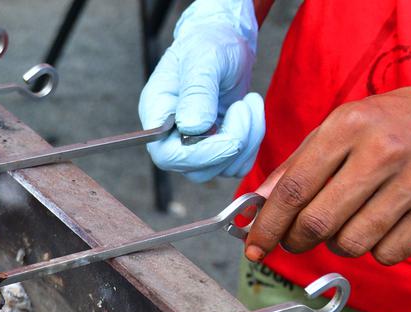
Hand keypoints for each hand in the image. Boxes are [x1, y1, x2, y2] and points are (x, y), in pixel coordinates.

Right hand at [138, 0, 263, 181]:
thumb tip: (192, 128)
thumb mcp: (203, 59)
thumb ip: (197, 92)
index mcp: (157, 115)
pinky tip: (251, 114)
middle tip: (244, 105)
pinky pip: (237, 165)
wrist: (224, 43)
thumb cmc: (208, 44)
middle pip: (196, 169)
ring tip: (249, 102)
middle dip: (232, 142)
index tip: (227, 131)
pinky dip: (253, 143)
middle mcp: (171, 137)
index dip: (200, 154)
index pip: (167, 156)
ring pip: (220, 169)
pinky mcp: (217, 148)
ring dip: (247, 139)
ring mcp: (194, 146)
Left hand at [246, 59, 410, 265]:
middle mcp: (383, 151)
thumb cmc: (388, 124)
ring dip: (339, 244)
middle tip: (296, 240)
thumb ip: (295, 167)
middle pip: (318, 223)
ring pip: (351, 243)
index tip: (253, 247)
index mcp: (348, 126)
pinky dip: (376, 249)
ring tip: (347, 223)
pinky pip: (388, 254)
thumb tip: (257, 206)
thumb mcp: (338, 128)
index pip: (293, 190)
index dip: (267, 226)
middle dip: (296, 241)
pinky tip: (382, 224)